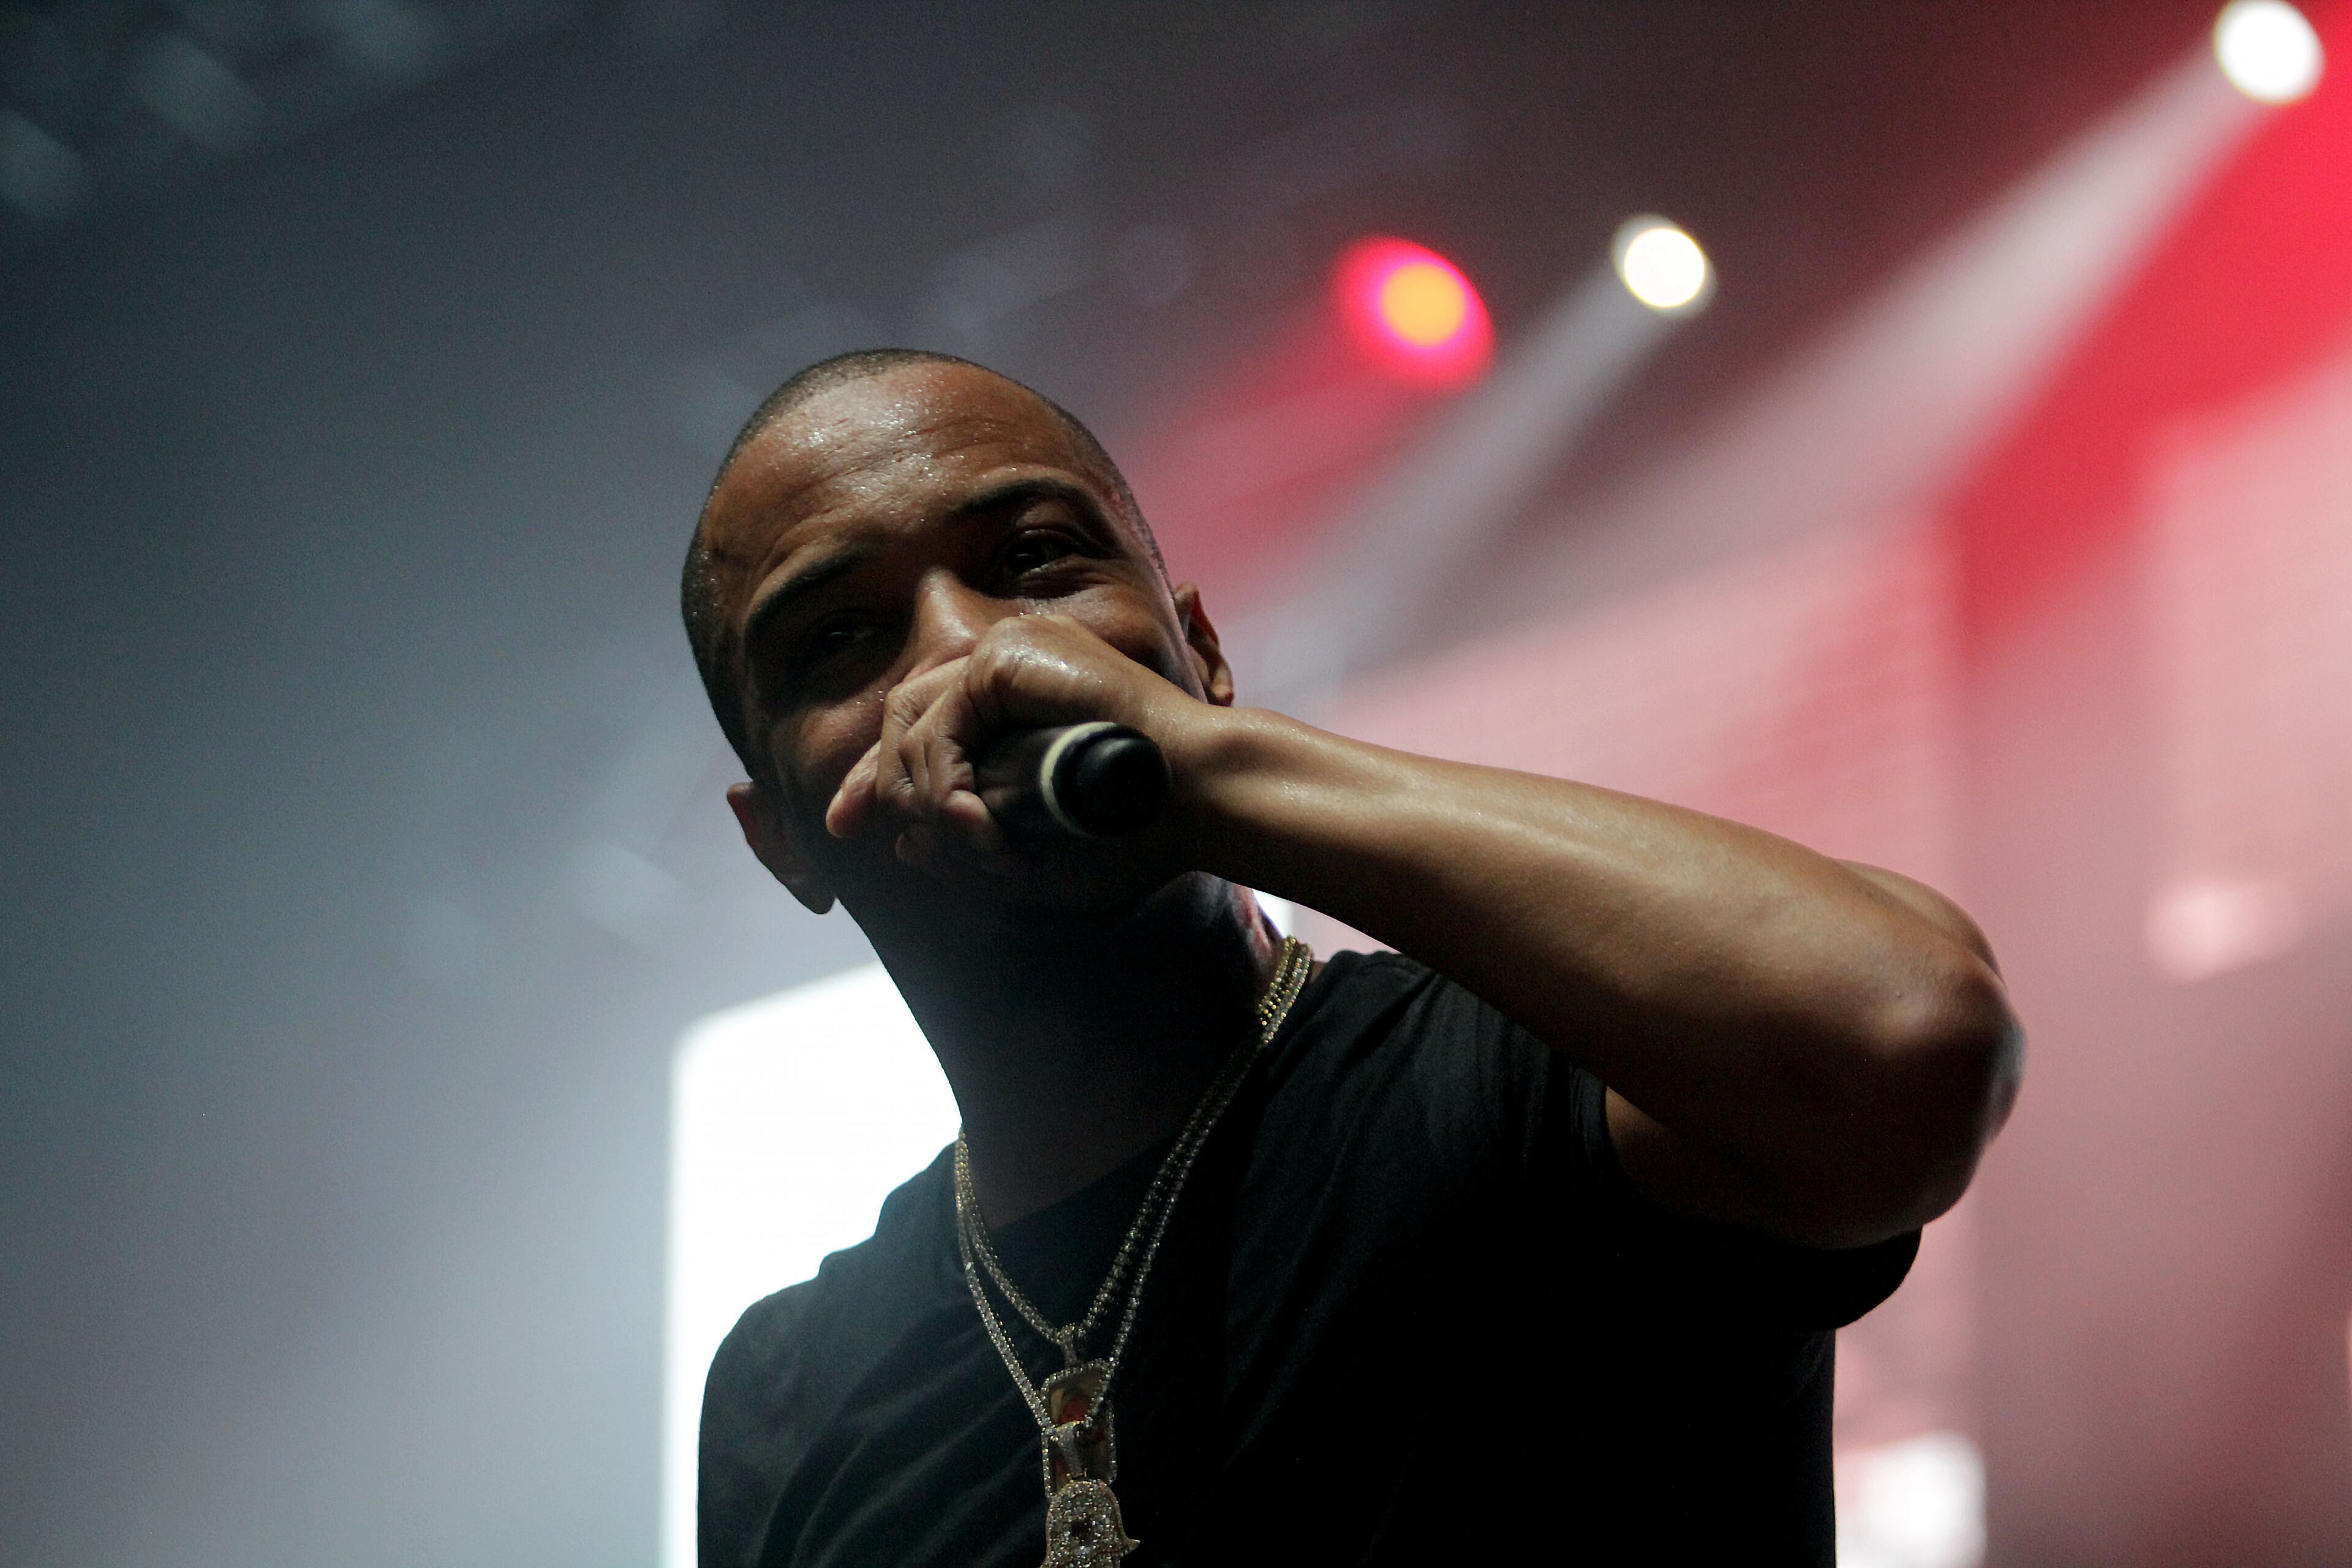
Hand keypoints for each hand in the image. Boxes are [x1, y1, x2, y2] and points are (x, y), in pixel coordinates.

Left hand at [824, 614, 1210, 881]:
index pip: (924, 725)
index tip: (849, 827)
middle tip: (892, 842)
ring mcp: (1008, 651)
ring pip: (911, 726)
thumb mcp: (1036, 852)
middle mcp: (1009, 664)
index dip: (877, 777)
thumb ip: (969, 846)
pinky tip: (972, 821)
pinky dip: (942, 780)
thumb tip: (900, 841)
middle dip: (878, 785)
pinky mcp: (1008, 656)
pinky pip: (938, 724)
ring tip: (976, 848)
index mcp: (1021, 698)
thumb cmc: (1138, 835)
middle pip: (903, 720)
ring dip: (924, 801)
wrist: (1198, 802)